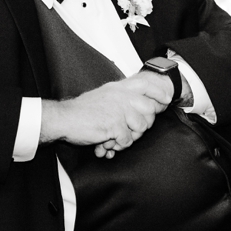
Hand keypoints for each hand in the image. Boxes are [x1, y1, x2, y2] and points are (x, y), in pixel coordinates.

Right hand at [41, 72, 173, 157]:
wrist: (64, 119)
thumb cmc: (82, 111)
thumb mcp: (104, 96)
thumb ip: (120, 99)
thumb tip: (139, 111)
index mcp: (118, 88)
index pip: (146, 84)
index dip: (158, 92)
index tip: (165, 100)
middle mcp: (121, 96)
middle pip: (149, 110)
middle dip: (142, 125)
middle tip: (130, 132)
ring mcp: (118, 110)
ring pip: (140, 128)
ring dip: (128, 138)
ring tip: (114, 140)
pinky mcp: (114, 125)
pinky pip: (126, 140)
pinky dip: (117, 146)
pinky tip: (106, 144)